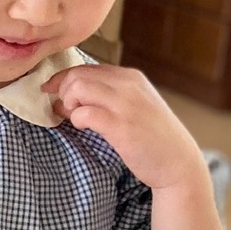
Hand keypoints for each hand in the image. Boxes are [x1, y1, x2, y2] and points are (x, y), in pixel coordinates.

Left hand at [44, 64, 206, 190]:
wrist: (178, 162)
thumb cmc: (152, 136)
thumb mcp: (133, 105)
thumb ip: (105, 96)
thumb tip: (66, 96)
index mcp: (130, 77)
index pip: (86, 67)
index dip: (63, 79)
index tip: (52, 91)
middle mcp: (128, 85)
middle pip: (77, 75)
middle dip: (62, 91)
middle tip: (64, 108)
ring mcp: (125, 104)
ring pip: (78, 88)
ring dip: (68, 103)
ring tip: (75, 117)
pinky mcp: (121, 126)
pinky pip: (84, 113)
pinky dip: (77, 119)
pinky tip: (84, 127)